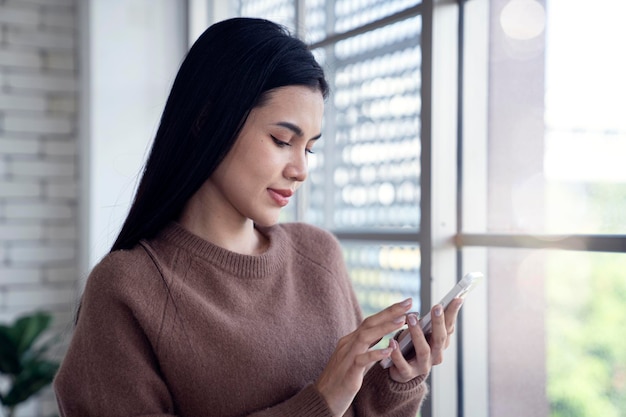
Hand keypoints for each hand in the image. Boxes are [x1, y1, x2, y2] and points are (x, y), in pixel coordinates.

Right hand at [314, 298, 412, 415]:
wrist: (323, 399)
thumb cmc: (341, 379)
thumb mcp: (355, 357)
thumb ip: (366, 345)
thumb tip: (382, 333)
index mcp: (351, 340)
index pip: (371, 321)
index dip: (388, 311)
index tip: (406, 303)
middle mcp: (348, 344)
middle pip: (369, 322)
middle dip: (390, 312)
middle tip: (408, 302)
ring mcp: (347, 357)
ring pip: (365, 336)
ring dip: (384, 327)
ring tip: (402, 321)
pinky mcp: (348, 373)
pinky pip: (361, 360)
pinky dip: (374, 354)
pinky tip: (388, 351)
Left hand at [387, 298, 463, 382]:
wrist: (401, 371)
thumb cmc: (413, 346)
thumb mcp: (423, 333)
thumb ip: (430, 322)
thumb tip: (440, 305)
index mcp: (440, 344)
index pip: (449, 327)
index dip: (453, 313)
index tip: (457, 298)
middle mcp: (435, 355)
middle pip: (440, 339)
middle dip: (438, 322)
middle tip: (436, 307)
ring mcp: (422, 366)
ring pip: (423, 350)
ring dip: (417, 333)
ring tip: (410, 317)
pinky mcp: (407, 374)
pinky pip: (403, 364)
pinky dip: (397, 353)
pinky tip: (392, 341)